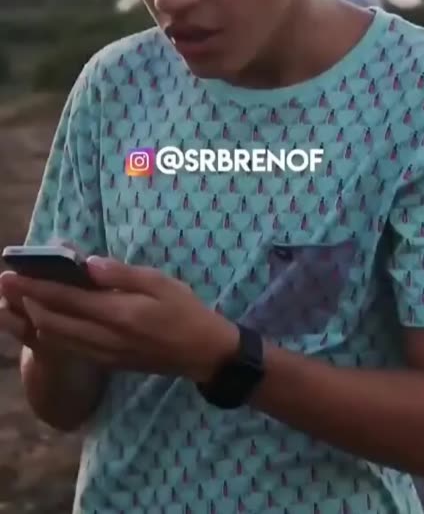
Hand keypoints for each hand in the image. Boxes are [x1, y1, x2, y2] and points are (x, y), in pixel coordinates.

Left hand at [1, 257, 238, 381]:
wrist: (201, 352)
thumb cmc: (184, 310)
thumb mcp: (159, 282)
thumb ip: (122, 274)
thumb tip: (87, 264)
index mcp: (118, 314)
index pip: (66, 299)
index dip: (36, 287)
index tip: (12, 275)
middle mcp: (105, 338)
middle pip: (52, 322)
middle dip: (24, 302)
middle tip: (4, 285)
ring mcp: (104, 354)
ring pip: (56, 340)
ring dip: (31, 320)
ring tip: (14, 303)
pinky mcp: (106, 362)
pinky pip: (68, 350)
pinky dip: (48, 335)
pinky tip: (42, 324)